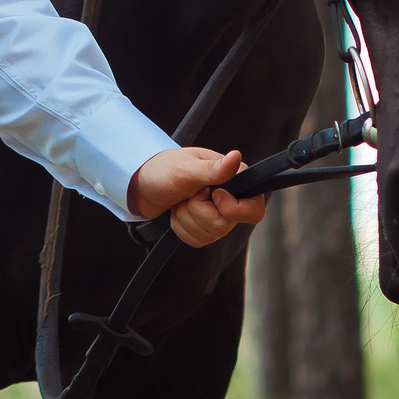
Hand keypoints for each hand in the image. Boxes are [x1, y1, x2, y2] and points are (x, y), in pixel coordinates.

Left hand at [126, 147, 266, 248]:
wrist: (144, 183)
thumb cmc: (165, 169)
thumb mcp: (187, 168)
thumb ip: (214, 169)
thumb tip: (236, 157)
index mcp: (235, 179)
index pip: (254, 209)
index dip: (231, 209)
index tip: (212, 195)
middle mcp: (231, 198)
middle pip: (226, 225)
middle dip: (198, 211)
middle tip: (188, 194)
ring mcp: (218, 215)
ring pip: (210, 235)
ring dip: (187, 218)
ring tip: (181, 200)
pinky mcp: (204, 227)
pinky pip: (198, 241)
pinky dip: (182, 228)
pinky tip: (178, 211)